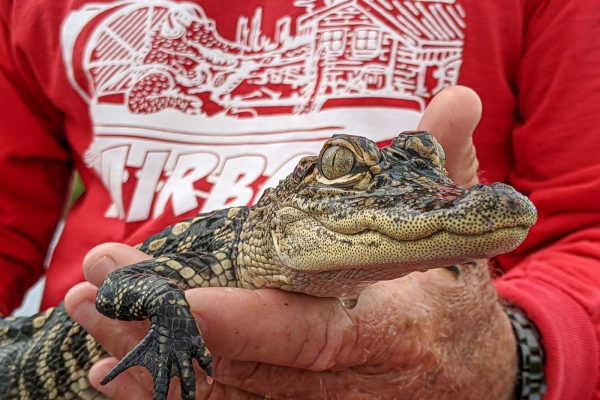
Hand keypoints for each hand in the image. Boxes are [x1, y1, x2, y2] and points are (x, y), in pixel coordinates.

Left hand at [65, 86, 516, 398]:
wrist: (472, 376)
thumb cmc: (453, 301)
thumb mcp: (457, 240)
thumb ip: (444, 170)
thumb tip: (456, 98)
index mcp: (392, 330)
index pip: (313, 333)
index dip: (247, 322)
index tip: (180, 300)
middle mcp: (350, 379)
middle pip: (248, 364)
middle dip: (168, 326)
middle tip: (97, 283)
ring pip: (228, 389)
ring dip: (152, 355)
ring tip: (91, 310)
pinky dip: (174, 385)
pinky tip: (120, 365)